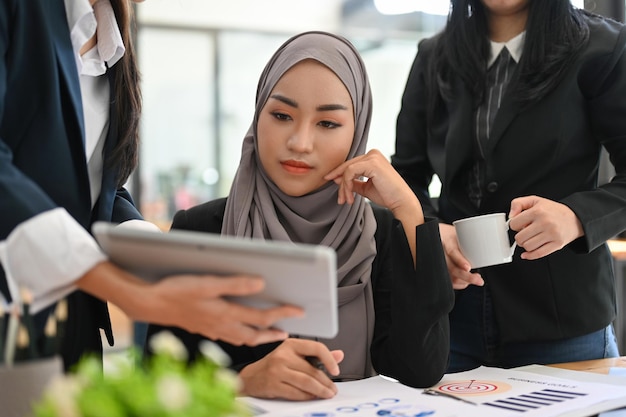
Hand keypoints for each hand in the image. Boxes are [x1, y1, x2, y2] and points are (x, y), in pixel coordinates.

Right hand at [77, 263, 303, 345]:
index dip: (283, 313)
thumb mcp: (207, 282)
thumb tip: (260, 284)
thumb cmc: (177, 291)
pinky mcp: (205, 329)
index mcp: (226, 314)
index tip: (299, 310)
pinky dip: (243, 337)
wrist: (150, 303)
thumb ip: (235, 284)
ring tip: (272, 333)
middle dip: (274, 333)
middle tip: (290, 330)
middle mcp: (222, 326)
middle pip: (255, 335)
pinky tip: (243, 331)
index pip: (262, 317)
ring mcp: (213, 330)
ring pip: (243, 339)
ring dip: (260, 337)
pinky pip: (231, 338)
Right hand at [239, 338, 343, 399]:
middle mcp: (283, 355)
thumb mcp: (294, 355)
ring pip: (307, 383)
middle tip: (333, 389)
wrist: (250, 377)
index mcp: (291, 344)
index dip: (329, 360)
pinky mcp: (273, 385)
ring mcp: (277, 370)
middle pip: (312, 370)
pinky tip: (312, 397)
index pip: (316, 348)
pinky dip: (307, 396)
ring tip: (327, 394)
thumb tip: (339, 355)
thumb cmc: (274, 366)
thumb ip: (317, 355)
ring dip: (320, 391)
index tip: (336, 370)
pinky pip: (296, 393)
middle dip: (327, 382)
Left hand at [324, 149, 421, 220]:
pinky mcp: (372, 163)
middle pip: (347, 166)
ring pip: (347, 170)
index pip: (351, 165)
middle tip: (340, 199)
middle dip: (341, 184)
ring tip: (347, 200)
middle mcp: (373, 154)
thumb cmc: (387, 195)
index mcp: (372, 157)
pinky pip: (350, 172)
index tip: (332, 184)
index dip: (339, 175)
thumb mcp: (365, 187)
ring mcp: (373, 157)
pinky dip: (347, 185)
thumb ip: (353, 182)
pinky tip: (350, 196)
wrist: (401, 201)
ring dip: (344, 187)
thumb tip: (337, 179)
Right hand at [438, 223, 483, 288]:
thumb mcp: (460, 231)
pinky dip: (459, 284)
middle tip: (479, 280)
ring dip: (464, 281)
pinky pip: (448, 280)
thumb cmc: (450, 233)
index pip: (452, 252)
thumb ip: (473, 236)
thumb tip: (494, 240)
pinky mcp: (440, 269)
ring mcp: (439, 262)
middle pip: (451, 268)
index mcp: (447, 241)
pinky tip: (466, 282)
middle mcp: (441, 252)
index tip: (468, 267)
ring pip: (450, 276)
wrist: (435, 234)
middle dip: (466, 277)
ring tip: (476, 279)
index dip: (460, 260)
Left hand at [508, 195, 583, 259]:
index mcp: (538, 211)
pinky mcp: (557, 244)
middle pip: (519, 238)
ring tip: (530, 239)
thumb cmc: (553, 210)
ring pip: (527, 247)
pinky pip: (538, 254)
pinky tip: (527, 253)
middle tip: (525, 233)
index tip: (519, 225)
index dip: (514, 225)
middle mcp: (545, 223)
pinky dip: (530, 255)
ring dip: (525, 245)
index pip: (514, 224)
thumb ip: (518, 204)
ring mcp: (552, 234)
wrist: (575, 218)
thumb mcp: (535, 200)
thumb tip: (510, 216)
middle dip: (519, 237)